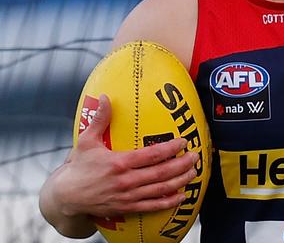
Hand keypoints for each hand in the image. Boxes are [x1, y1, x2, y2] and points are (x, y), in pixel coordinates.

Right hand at [54, 94, 197, 217]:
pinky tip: (182, 196)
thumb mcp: (86, 141)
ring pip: (160, 189)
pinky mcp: (127, 208)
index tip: (183, 141)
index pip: (151, 155)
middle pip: (161, 173)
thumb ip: (100, 119)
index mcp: (119, 163)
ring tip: (193, 172)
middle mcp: (126, 181)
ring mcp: (128, 196)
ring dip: (180, 181)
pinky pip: (152, 206)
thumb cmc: (79, 167)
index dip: (170, 148)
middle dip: (182, 164)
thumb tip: (106, 97)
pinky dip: (169, 202)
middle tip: (195, 156)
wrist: (66, 197)